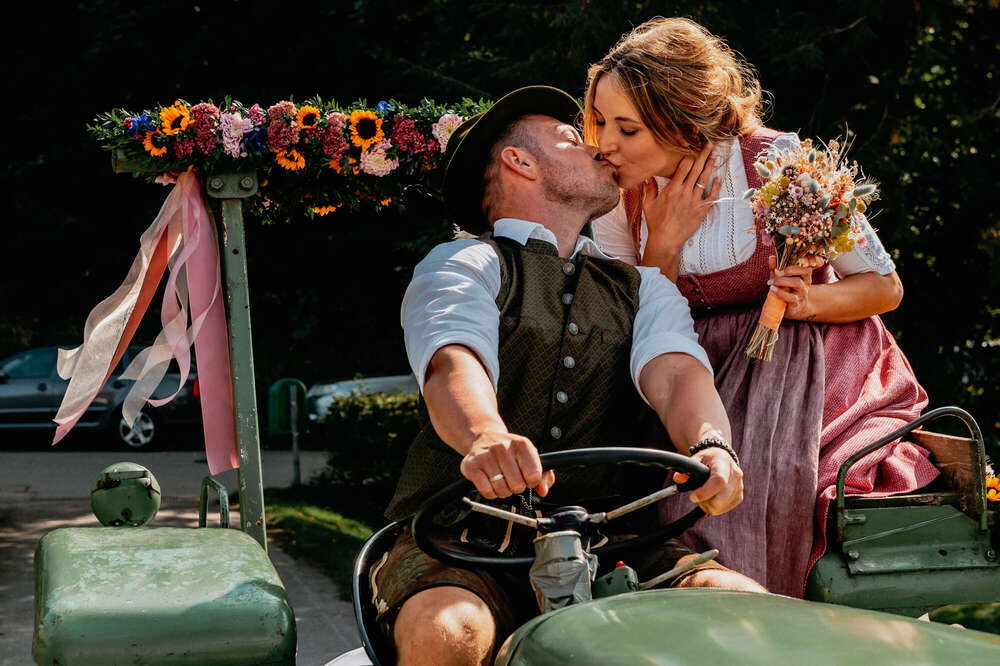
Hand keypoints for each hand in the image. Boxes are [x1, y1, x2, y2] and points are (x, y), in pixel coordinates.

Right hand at [459, 431, 555, 499]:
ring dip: (504, 491)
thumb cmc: (511, 452)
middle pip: (518, 486)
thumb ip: (544, 475)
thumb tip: (542, 490)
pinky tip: (491, 483)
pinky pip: (487, 491)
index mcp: (521, 444)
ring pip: (502, 490)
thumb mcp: (530, 457)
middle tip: (513, 481)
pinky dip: (491, 493)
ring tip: (502, 481)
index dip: (532, 482)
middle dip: (517, 488)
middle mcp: (502, 447)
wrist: (485, 437)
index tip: (527, 479)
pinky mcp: (472, 466)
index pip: (534, 476)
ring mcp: (486, 456)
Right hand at [640, 142, 722, 256]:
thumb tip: (649, 178)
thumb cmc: (656, 223)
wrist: (666, 240)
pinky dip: (716, 186)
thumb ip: (650, 189)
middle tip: (709, 144)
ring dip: (710, 166)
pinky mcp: (701, 210)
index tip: (693, 147)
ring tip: (714, 156)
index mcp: (672, 189)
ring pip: (704, 180)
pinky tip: (718, 178)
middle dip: (703, 155)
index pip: (683, 167)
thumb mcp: (648, 204)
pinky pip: (711, 196)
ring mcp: (694, 201)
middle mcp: (684, 193)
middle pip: (696, 169)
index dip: (689, 156)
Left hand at [673, 447, 743, 515]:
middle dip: (704, 501)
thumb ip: (686, 469)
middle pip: (721, 499)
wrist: (721, 458)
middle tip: (695, 496)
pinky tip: (710, 498)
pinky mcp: (739, 496)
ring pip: (721, 507)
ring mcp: (739, 486)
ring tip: (703, 495)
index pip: (719, 481)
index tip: (692, 497)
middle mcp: (735, 474)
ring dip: (708, 505)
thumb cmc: (707, 459)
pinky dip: (715, 507)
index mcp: (723, 462)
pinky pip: (725, 509)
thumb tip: (678, 479)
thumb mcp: (695, 459)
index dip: (705, 492)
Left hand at [767, 254, 813, 319]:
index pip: (806, 266)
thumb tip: (771, 257)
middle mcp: (806, 284)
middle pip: (803, 271)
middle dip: (787, 270)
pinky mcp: (796, 304)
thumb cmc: (786, 291)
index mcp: (804, 276)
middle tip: (776, 273)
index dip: (798, 262)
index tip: (783, 262)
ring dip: (782, 280)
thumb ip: (776, 268)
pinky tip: (772, 290)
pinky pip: (791, 297)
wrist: (791, 309)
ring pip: (797, 282)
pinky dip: (780, 292)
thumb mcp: (780, 278)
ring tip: (771, 282)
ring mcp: (803, 294)